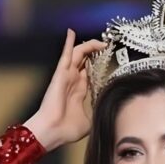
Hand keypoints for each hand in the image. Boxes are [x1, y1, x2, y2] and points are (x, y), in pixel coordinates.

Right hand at [23, 29, 106, 150]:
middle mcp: (73, 80)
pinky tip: (71, 32)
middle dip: (95, 51)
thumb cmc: (67, 129)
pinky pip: (66, 55)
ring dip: (89, 46)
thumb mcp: (90, 119)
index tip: (110, 59)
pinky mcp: (61, 74)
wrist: (53, 131)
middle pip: (84, 60)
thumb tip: (111, 110)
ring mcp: (66, 76)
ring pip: (78, 54)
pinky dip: (68, 43)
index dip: (98, 64)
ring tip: (101, 41)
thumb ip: (98, 111)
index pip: (89, 71)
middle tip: (108, 45)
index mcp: (79, 90)